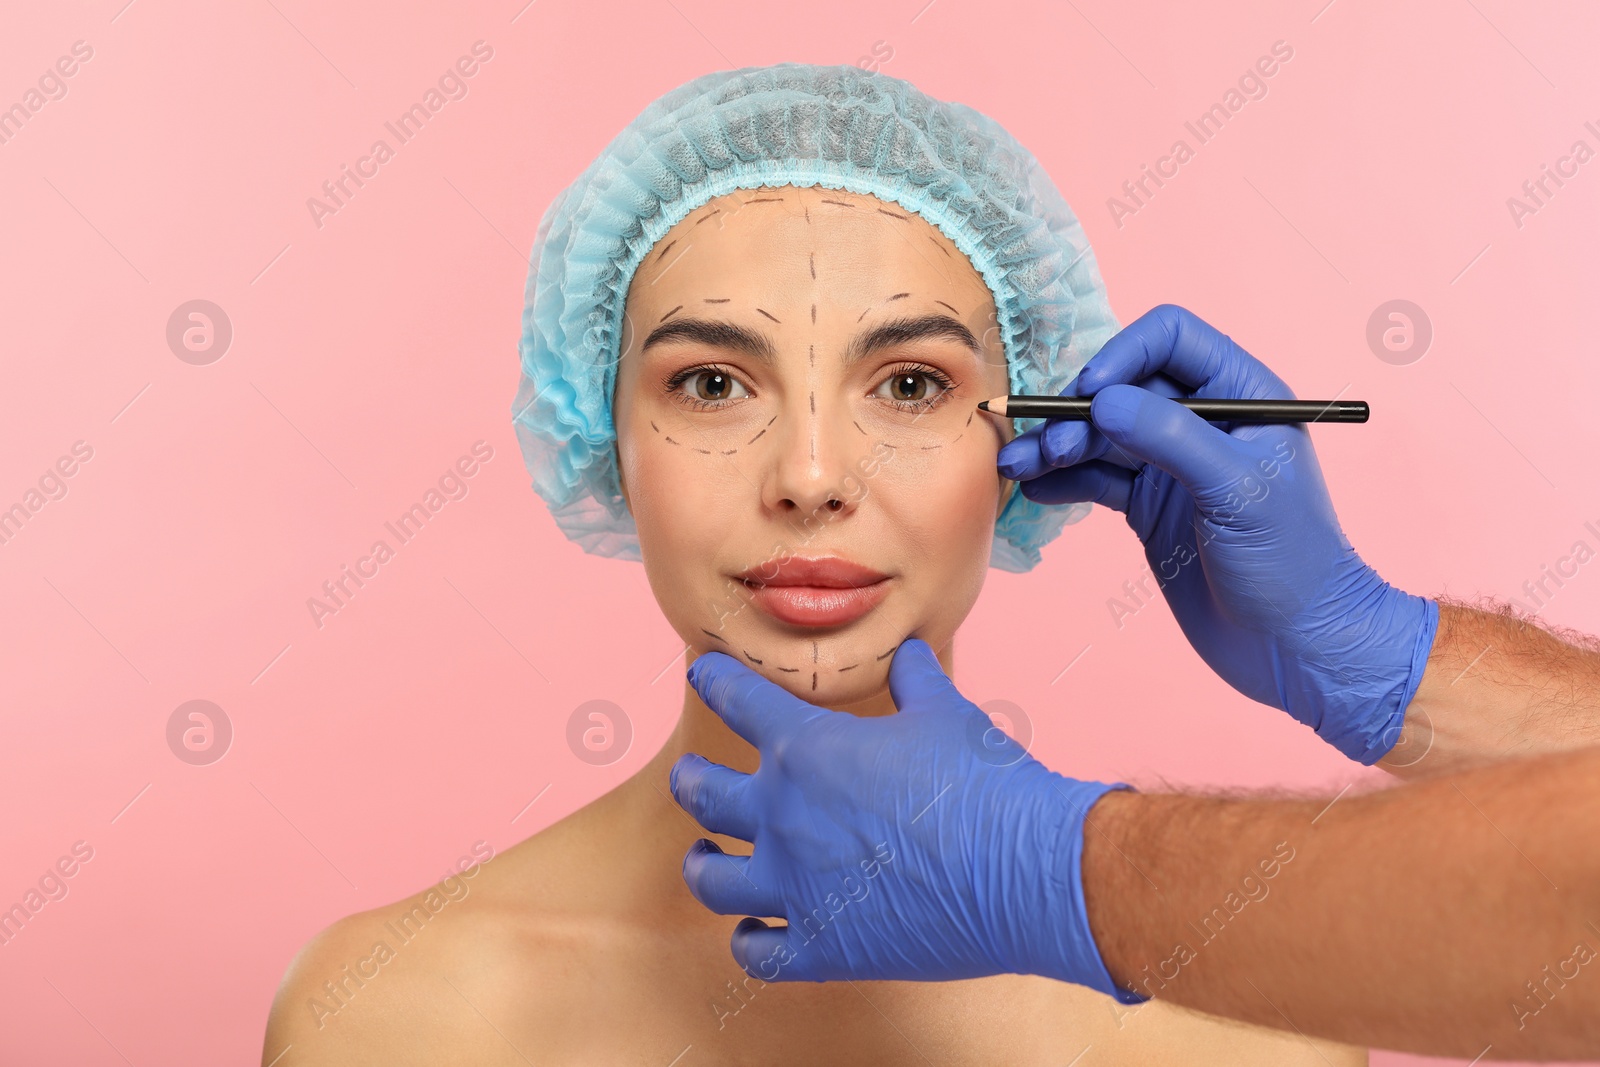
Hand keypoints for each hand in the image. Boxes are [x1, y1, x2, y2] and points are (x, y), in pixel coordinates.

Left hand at [669, 639, 1139, 1000]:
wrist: (1023, 868)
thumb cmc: (983, 783)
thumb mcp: (945, 713)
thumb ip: (915, 680)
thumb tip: (910, 651)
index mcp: (808, 750)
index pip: (738, 701)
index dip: (715, 681)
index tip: (703, 675)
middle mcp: (784, 816)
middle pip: (704, 794)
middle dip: (691, 780)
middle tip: (689, 776)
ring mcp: (795, 887)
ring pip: (712, 879)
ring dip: (703, 864)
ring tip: (705, 857)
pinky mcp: (821, 947)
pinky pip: (757, 952)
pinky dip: (748, 940)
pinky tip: (752, 930)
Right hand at [997, 304, 1437, 764]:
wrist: (1296, 646)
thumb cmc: (1292, 562)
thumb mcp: (1236, 490)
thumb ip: (1171, 437)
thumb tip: (1103, 401)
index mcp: (1241, 395)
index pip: (1171, 339)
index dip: (1124, 355)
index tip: (1091, 395)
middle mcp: (1204, 421)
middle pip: (1123, 387)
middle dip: (1078, 410)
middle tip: (1047, 446)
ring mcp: (1173, 465)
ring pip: (1101, 434)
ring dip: (1056, 444)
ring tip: (1017, 465)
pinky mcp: (1150, 507)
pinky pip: (1096, 478)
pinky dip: (1062, 480)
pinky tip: (1034, 489)